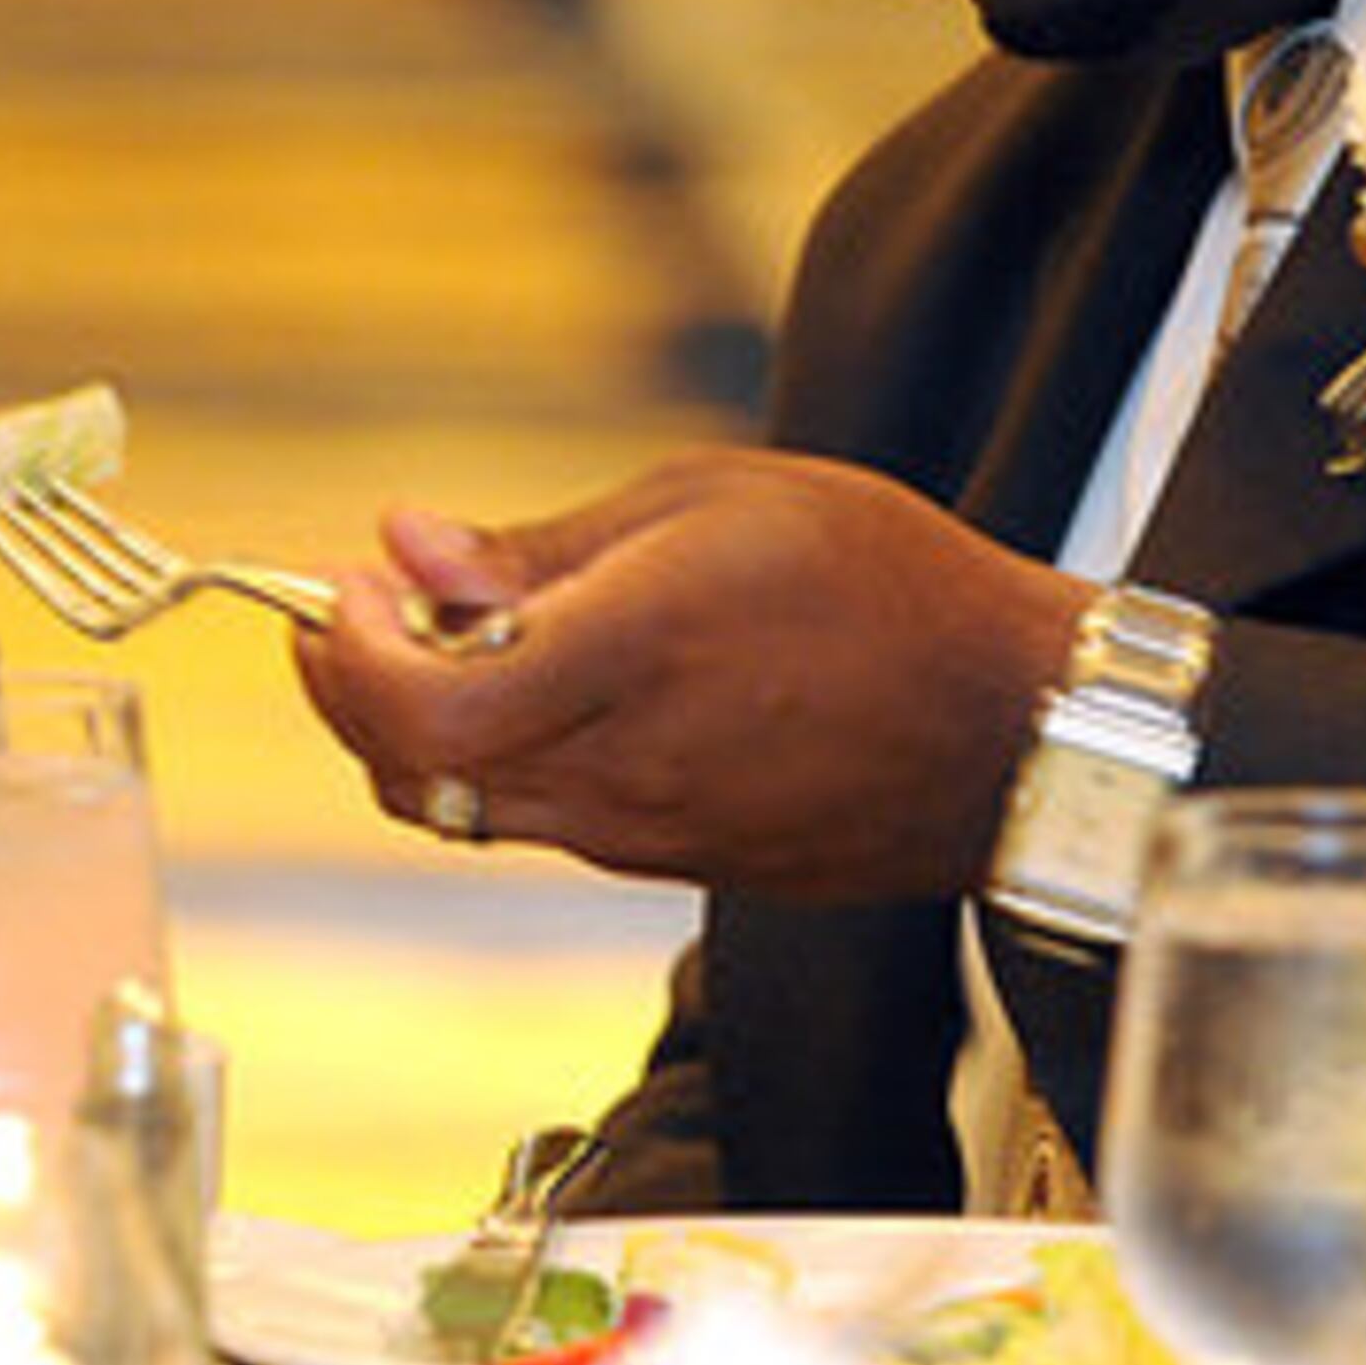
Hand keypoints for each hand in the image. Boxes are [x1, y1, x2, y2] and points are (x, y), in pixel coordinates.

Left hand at [291, 447, 1091, 898]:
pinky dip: (496, 761)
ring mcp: (648, 833)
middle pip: (411, 774)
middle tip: (356, 611)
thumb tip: (407, 545)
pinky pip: (544, 823)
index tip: (350, 589)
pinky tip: (537, 686)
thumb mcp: (713, 501)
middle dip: (351, 692)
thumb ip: (545, 542)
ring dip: (418, 731)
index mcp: (631, 654)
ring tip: (448, 638)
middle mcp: (625, 767)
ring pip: (465, 811)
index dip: (350, 658)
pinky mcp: (677, 863)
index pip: (422, 710)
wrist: (1016, 726)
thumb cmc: (885, 584)